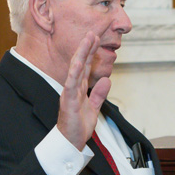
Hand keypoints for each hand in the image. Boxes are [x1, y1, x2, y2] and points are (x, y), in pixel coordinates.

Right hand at [56, 32, 111, 149]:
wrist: (71, 142)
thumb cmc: (78, 126)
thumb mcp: (93, 108)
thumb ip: (99, 94)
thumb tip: (106, 80)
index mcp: (79, 88)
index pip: (86, 67)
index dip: (91, 53)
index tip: (96, 39)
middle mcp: (73, 87)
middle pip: (80, 63)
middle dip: (86, 48)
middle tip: (93, 32)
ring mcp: (69, 93)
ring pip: (75, 69)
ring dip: (82, 54)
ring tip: (87, 40)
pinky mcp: (67, 101)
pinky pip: (71, 84)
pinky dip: (74, 72)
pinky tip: (78, 62)